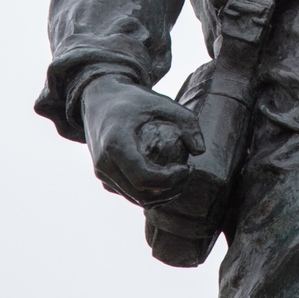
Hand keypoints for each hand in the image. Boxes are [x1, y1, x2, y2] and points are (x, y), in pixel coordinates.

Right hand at [81, 71, 205, 207]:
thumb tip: (200, 151)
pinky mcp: (104, 177)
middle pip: (141, 193)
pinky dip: (150, 193)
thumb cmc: (132, 99)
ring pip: (136, 198)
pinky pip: (129, 193)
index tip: (187, 166)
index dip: (169, 179)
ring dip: (162, 195)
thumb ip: (186, 120)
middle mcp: (104, 163)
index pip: (143, 178)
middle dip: (170, 190)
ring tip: (181, 176)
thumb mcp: (160, 102)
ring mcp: (102, 173)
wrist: (98, 100)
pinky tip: (167, 179)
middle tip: (188, 172)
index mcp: (115, 144)